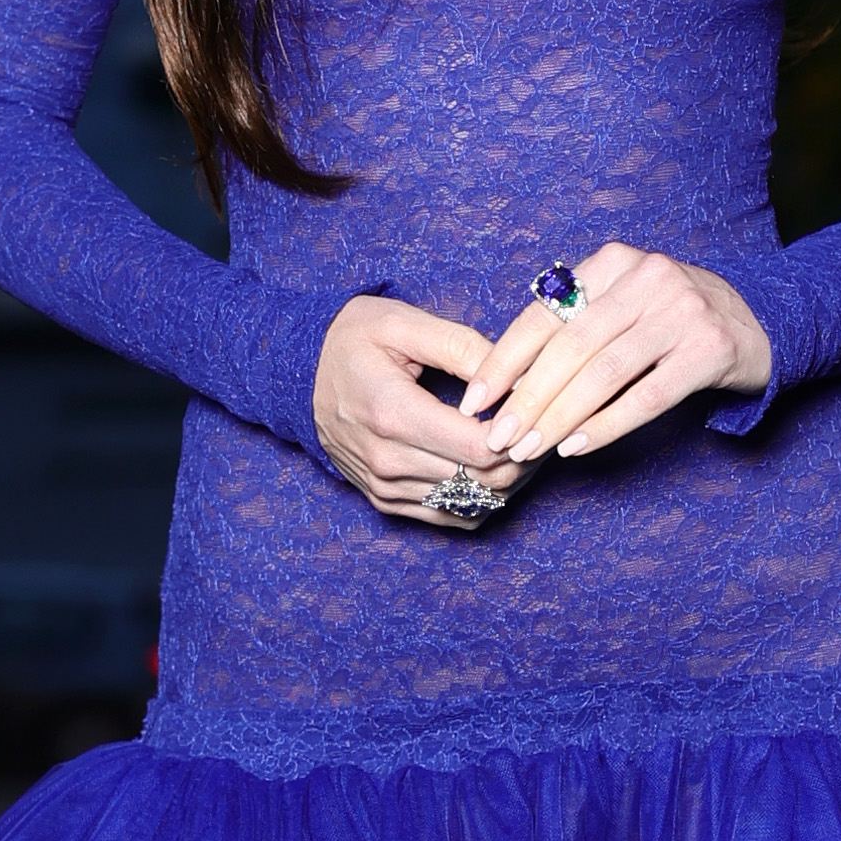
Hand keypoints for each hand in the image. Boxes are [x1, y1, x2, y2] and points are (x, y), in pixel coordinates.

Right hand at [312, 297, 525, 522]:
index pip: (481, 447)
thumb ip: (461, 346)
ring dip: (510, 480)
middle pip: (484, 479)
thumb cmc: (350, 341)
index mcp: (393, 415)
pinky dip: (483, 499)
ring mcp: (385, 487)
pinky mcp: (385, 501)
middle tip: (544, 427)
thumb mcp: (401, 323)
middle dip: (526, 457)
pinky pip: (451, 517)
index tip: (538, 409)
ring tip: (525, 445)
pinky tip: (496, 469)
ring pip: (474, 503)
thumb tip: (516, 374)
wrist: (296, 374)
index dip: (523, 434)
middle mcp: (387, 461)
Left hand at [459, 245, 772, 459]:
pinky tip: (576, 448)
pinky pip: (647, 397)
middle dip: (527, 398)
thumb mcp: (622, 303)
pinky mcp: (711, 350)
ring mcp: (683, 312)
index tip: (475, 401)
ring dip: (559, 418)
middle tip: (499, 439)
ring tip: (529, 450)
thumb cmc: (670, 322)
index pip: (544, 314)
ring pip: (604, 373)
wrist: (759, 323)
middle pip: (570, 346)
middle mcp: (648, 277)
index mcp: (614, 262)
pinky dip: (606, 426)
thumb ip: (574, 327)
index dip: (504, 361)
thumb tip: (508, 384)